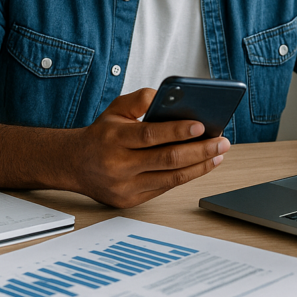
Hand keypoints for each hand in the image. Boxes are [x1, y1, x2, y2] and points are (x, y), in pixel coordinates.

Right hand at [67, 88, 230, 207]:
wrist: (74, 164)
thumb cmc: (101, 134)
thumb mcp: (114, 110)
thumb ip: (139, 100)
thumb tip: (168, 96)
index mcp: (113, 138)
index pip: (150, 135)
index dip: (178, 131)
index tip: (202, 125)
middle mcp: (118, 165)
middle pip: (167, 159)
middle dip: (200, 150)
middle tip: (222, 141)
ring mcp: (124, 186)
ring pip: (170, 178)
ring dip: (199, 166)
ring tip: (218, 154)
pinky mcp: (129, 201)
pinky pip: (164, 188)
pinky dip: (186, 176)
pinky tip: (201, 165)